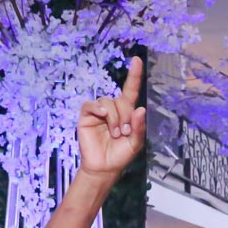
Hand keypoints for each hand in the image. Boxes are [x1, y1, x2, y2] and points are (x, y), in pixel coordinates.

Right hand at [77, 56, 145, 177]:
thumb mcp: (135, 143)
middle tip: (124, 133)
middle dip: (125, 115)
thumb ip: (139, 127)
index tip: (137, 60)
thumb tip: (141, 109)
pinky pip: (91, 105)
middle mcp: (112, 109)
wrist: (104, 167)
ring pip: (107, 102)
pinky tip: (102, 115)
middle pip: (120, 99)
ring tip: (115, 133)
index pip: (130, 90)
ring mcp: (99, 111)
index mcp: (126, 113)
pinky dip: (98, 108)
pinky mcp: (87, 116)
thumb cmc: (120, 155)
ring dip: (114, 118)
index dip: (134, 75)